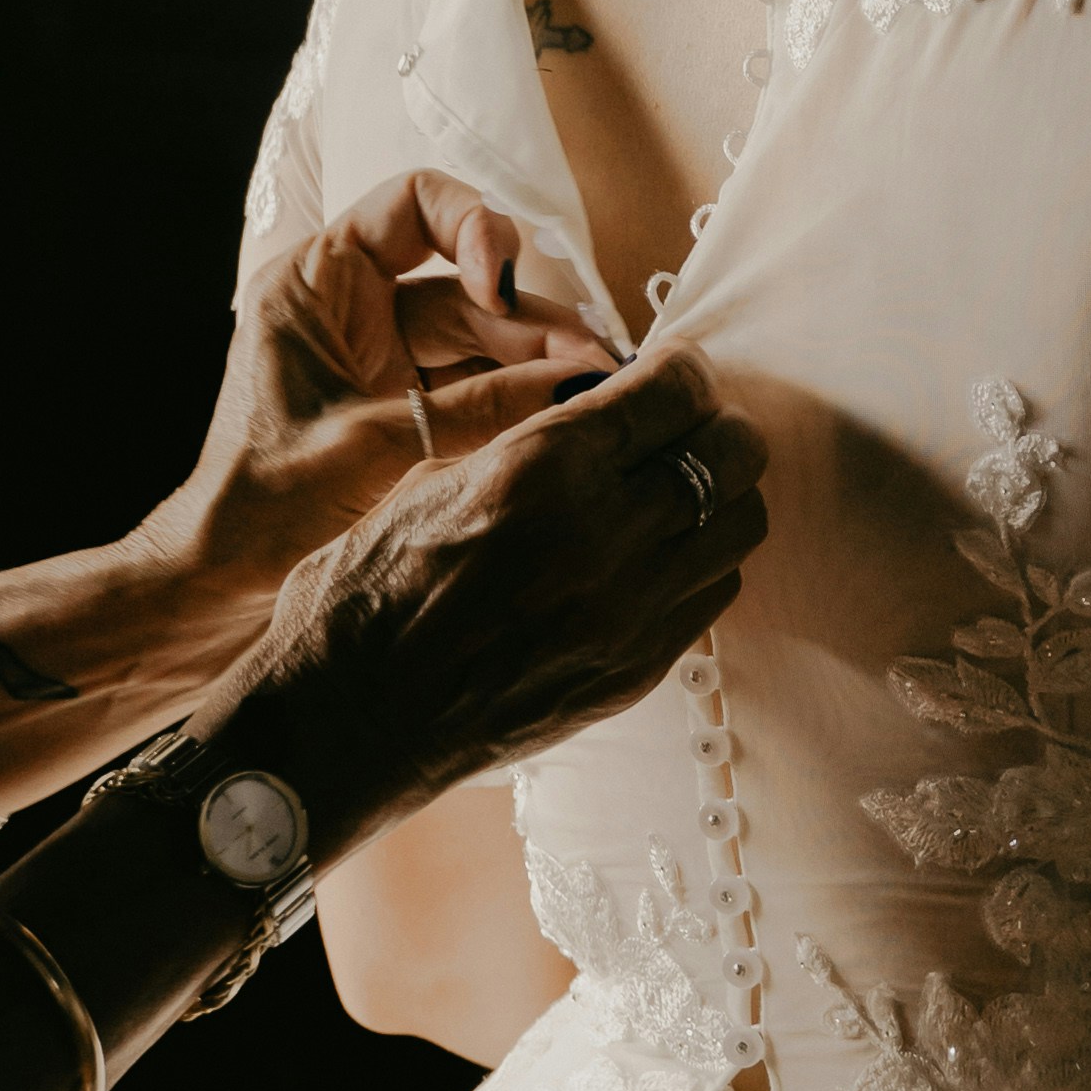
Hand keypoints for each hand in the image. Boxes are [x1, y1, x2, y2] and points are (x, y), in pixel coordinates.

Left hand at [159, 168, 616, 615]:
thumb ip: (480, 410)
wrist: (223, 585)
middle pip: (469, 284)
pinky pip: (481, 385)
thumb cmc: (266, 508)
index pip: (416, 203)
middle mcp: (356, 305)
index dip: (475, 228)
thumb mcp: (378, 448)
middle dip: (535, 321)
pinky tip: (570, 417)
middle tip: (597, 366)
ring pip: (485, 337)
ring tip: (602, 393)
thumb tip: (580, 384)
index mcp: (319, 281)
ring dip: (542, 362)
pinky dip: (524, 400)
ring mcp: (386, 356)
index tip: (500, 290)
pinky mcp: (408, 405)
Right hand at [243, 350, 766, 849]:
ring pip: (740, 523)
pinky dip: (702, 559)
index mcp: (542, 469)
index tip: (675, 369)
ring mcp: (629, 611)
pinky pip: (714, 593)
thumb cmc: (366, 592)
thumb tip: (594, 413)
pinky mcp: (636, 669)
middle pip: (729, 453)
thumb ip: (527, 443)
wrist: (350, 721)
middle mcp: (603, 535)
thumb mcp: (434, 479)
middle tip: (688, 421)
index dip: (683, 370)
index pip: (669, 392)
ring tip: (680, 488)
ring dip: (721, 492)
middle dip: (715, 423)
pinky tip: (659, 553)